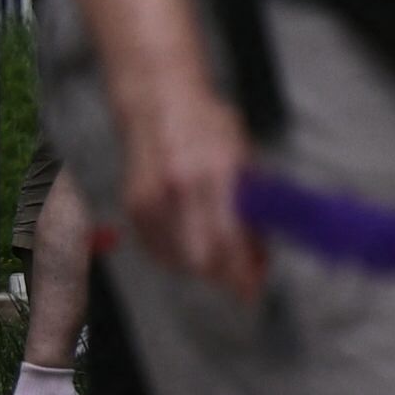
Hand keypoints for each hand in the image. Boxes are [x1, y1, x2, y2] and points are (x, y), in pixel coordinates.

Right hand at [110, 73, 259, 297]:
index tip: (255, 290)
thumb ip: (256, 208)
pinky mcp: (133, 206)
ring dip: (204, 269)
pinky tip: (194, 246)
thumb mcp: (247, 159)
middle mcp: (179, 188)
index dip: (243, 273)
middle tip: (243, 280)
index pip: (230, 240)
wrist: (159, 104)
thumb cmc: (209, 127)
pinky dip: (178, 258)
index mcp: (216, 173)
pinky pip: (157, 250)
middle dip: (226, 277)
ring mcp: (151, 198)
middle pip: (202, 259)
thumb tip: (261, 255)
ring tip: (223, 257)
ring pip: (179, 260)